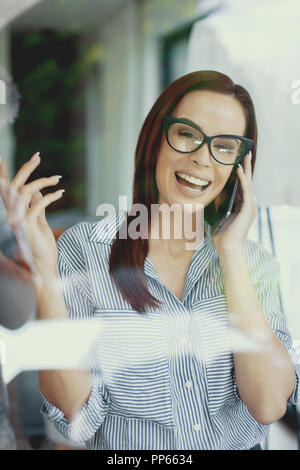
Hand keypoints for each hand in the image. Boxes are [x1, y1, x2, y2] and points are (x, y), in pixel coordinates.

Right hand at [0, 153, 63, 277]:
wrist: (43, 262)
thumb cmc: (41, 242)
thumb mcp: (38, 220)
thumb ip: (36, 205)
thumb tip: (37, 191)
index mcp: (14, 212)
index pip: (5, 190)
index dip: (2, 175)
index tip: (1, 160)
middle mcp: (13, 214)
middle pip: (15, 185)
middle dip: (26, 168)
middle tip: (37, 156)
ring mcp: (19, 219)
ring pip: (26, 190)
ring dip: (43, 181)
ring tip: (57, 178)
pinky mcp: (29, 224)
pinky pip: (38, 204)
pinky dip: (50, 196)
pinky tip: (60, 193)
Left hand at [212, 151, 257, 252]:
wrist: (227, 248)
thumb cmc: (221, 237)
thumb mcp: (219, 219)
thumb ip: (218, 210)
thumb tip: (207, 203)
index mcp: (241, 208)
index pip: (242, 188)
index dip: (241, 175)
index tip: (239, 164)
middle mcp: (248, 206)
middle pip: (248, 183)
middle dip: (247, 168)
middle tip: (247, 154)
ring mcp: (250, 208)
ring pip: (249, 184)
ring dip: (247, 169)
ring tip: (246, 157)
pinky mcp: (248, 209)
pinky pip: (246, 191)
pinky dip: (243, 180)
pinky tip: (239, 170)